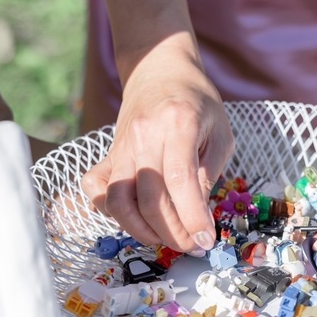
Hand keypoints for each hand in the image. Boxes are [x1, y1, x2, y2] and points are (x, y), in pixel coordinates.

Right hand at [81, 41, 233, 252]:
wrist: (159, 71)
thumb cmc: (196, 102)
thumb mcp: (220, 133)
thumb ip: (209, 173)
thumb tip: (198, 217)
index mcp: (178, 123)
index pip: (180, 180)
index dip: (192, 217)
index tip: (205, 240)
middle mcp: (144, 135)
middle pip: (149, 198)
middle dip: (173, 232)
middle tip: (192, 245)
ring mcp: (121, 146)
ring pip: (118, 200)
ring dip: (141, 230)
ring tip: (165, 238)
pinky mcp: (107, 155)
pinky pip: (96, 190)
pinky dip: (110, 212)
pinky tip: (135, 219)